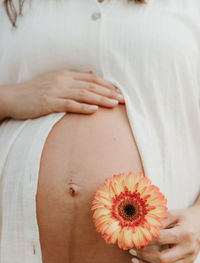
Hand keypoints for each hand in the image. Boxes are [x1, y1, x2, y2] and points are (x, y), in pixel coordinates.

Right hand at [0, 69, 123, 119]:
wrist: (13, 97)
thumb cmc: (35, 91)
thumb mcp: (55, 80)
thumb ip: (73, 78)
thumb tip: (91, 74)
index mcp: (65, 75)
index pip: (91, 79)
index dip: (107, 85)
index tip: (119, 92)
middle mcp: (63, 81)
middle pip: (90, 86)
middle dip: (109, 92)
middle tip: (123, 99)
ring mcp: (56, 91)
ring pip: (83, 94)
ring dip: (100, 99)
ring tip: (114, 104)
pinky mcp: (49, 102)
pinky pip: (69, 104)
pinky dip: (83, 107)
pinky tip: (94, 110)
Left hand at [129, 205, 199, 262]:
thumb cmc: (183, 218)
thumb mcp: (172, 214)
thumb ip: (159, 221)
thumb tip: (141, 229)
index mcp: (184, 234)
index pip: (160, 240)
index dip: (145, 241)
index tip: (134, 240)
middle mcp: (188, 250)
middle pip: (163, 259)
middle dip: (144, 257)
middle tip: (132, 252)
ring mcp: (189, 260)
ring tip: (135, 261)